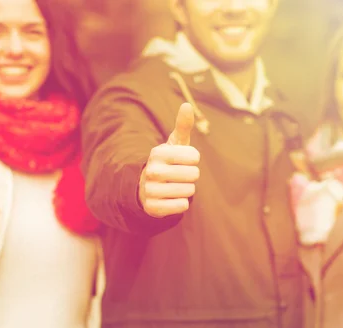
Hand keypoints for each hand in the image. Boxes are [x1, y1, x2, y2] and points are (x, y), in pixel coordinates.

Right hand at [139, 103, 199, 217]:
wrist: (148, 188)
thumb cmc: (168, 162)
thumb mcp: (175, 144)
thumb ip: (183, 126)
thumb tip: (187, 105)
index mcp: (158, 153)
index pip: (194, 156)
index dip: (194, 160)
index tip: (184, 160)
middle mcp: (151, 171)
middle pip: (193, 175)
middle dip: (192, 176)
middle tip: (180, 176)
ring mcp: (150, 190)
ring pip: (189, 191)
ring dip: (187, 190)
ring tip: (176, 186)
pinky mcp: (153, 208)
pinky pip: (182, 206)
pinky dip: (182, 204)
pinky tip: (172, 199)